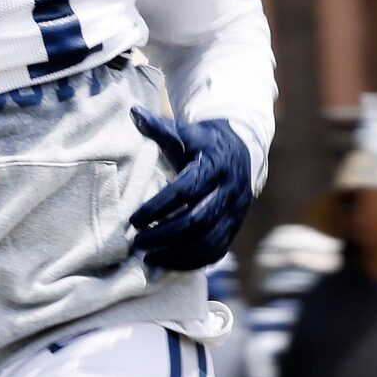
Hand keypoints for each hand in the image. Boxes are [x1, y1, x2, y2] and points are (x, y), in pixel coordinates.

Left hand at [128, 110, 253, 271]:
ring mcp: (235, 211)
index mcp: (214, 165)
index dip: (158, 208)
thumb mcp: (184, 132)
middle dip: (164, 235)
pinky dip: (193, 262)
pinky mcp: (236, 226)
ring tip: (149, 259)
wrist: (243, 150)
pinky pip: (217, 251)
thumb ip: (159, 128)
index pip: (185, 191)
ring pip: (209, 241)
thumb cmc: (203, 143)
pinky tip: (169, 263)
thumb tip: (133, 113)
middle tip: (137, 244)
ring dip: (177, 254)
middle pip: (197, 221)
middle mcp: (229, 190)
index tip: (133, 220)